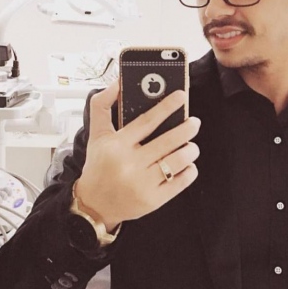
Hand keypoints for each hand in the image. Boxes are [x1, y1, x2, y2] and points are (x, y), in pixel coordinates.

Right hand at [76, 81, 199, 230]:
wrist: (93, 204)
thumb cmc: (99, 167)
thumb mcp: (96, 135)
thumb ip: (102, 106)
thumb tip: (118, 83)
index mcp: (117, 146)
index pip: (147, 121)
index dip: (167, 106)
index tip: (181, 96)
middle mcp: (130, 164)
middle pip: (168, 141)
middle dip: (187, 128)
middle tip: (194, 122)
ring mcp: (142, 184)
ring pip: (178, 161)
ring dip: (190, 150)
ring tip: (191, 145)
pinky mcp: (153, 200)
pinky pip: (180, 182)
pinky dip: (189, 171)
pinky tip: (188, 165)